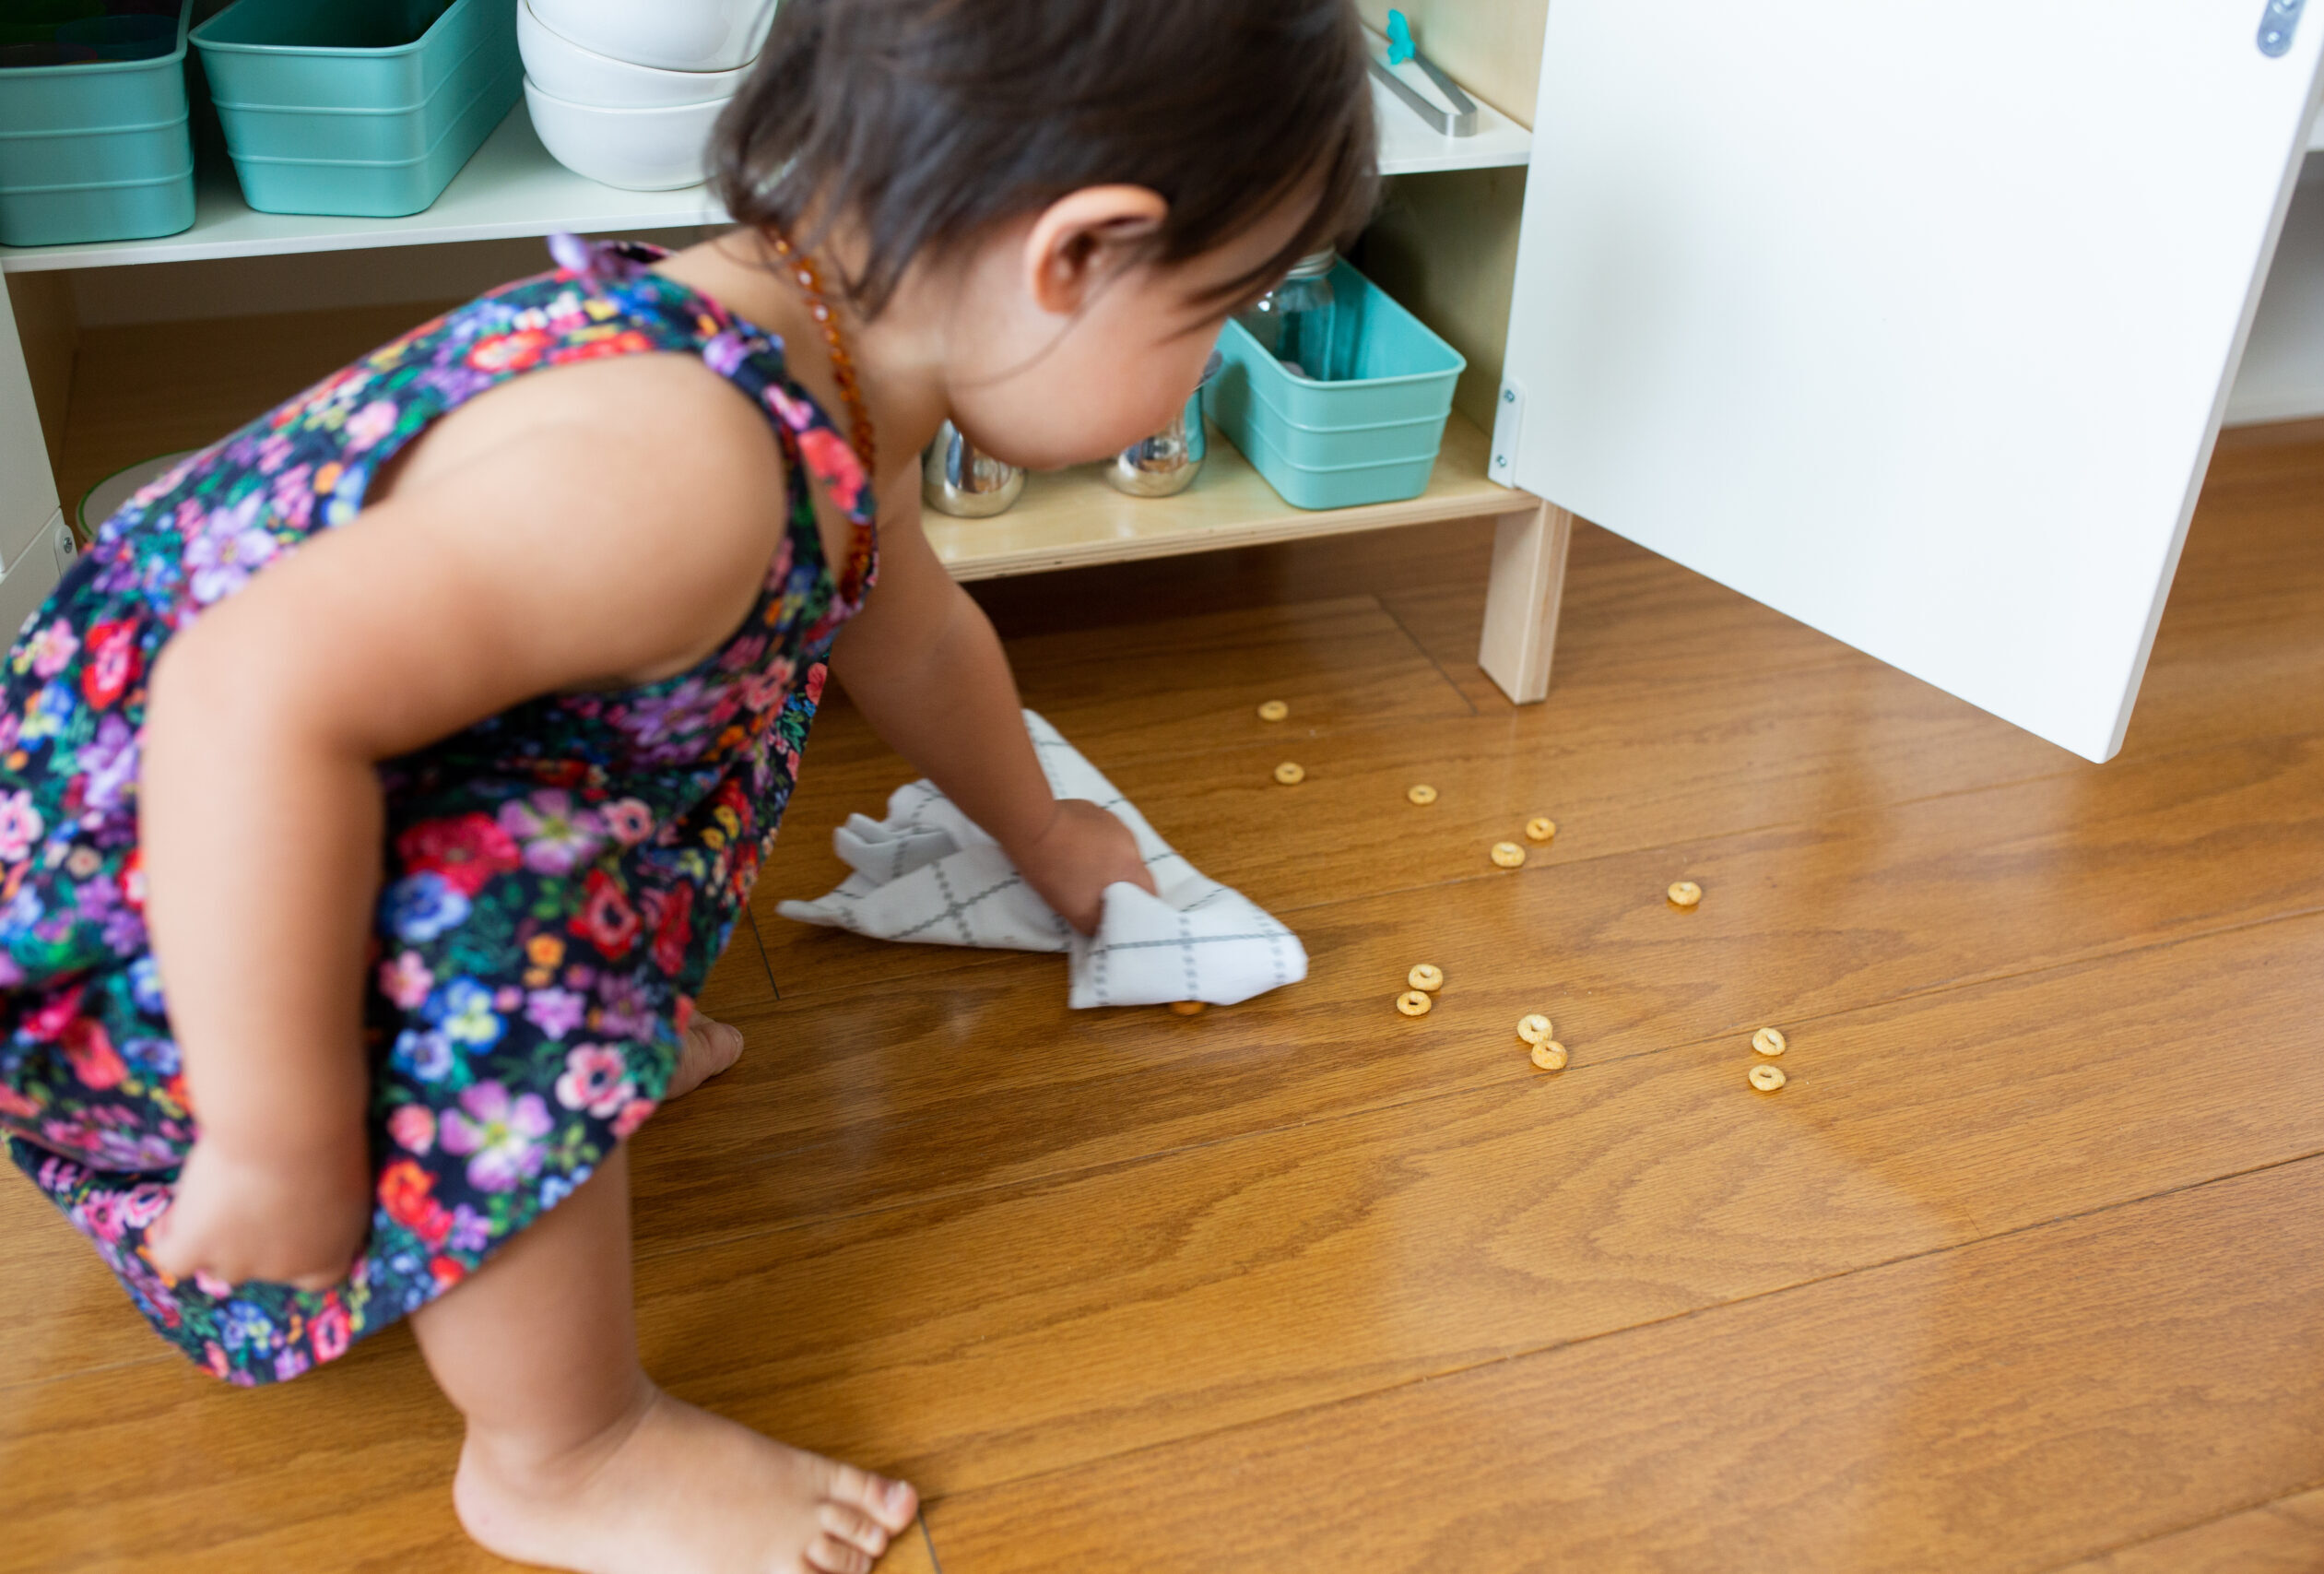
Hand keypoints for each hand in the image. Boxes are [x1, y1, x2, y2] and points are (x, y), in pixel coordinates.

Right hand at [146, 1133, 372, 1292]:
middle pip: (258, 1268)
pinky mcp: (197, 1248)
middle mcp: (285, 1268)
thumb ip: (320, 1197)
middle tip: (243, 1195)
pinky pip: (172, 1258)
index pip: (315, 1278)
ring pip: (215, 1265)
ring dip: (210, 1238)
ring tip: (209, 1195)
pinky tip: (175, 1213)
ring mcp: (238, 1263)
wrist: (291, 1127)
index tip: (287, 1223)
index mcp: (331, 1252)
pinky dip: (169, 1238)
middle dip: (250, 1238)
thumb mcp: (343, 1174)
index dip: (296, 1252)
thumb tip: (298, 1189)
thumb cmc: (329, 1134)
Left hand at [1012, 797, 1156, 934]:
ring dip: (1106, 861)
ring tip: (1082, 869)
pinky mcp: (1092, 809)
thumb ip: (1098, 924)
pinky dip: (1092, 843)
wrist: (1030, 827)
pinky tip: (1071, 848)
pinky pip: (1100, 832)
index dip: (1141, 905)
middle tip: (1098, 895)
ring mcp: (1111, 820)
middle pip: (1133, 869)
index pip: (1150, 890)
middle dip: (1120, 883)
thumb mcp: (1077, 911)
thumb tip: (1105, 927)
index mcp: (1131, 864)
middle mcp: (1128, 839)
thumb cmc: (1057, 871)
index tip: (1126, 914)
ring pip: (1116, 849)